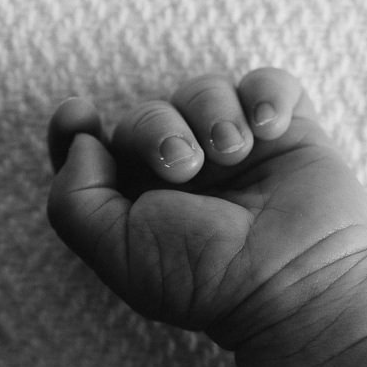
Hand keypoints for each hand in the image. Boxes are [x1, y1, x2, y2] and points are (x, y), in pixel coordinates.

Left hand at [46, 68, 366, 366]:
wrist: (293, 285)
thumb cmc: (204, 279)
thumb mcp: (114, 252)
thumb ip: (73, 197)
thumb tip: (83, 139)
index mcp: (137, 200)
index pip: (92, 146)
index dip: (75, 126)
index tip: (81, 118)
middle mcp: (183, 172)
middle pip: (146, 113)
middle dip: (158, 128)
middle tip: (185, 167)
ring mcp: (236, 149)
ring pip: (203, 89)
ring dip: (212, 111)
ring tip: (234, 151)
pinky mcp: (287, 133)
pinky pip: (267, 82)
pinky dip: (266, 93)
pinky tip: (270, 127)